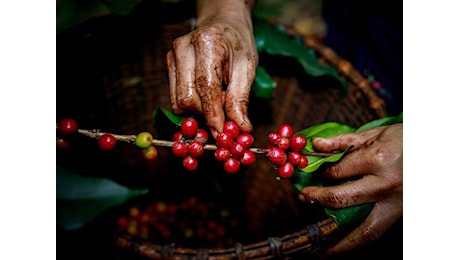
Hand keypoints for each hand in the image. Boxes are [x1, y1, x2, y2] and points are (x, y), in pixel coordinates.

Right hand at [166, 0, 257, 137]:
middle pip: (187, 98)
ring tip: (217, 101)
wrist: (222, 26)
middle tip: (225, 115)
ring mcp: (172, 57)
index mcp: (207, 43)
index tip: (222, 134)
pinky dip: (192, 105)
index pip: (206, 87)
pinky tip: (206, 97)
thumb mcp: (248, 68)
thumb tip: (240, 128)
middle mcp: (183, 48)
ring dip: (199, 112)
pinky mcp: (168, 66)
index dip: (213, 115)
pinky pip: (176, 98)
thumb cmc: (237, 46)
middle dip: (206, 114)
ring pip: (178, 102)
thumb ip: (240, 98)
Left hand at [298, 123, 402, 254]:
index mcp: (377, 160)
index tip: (312, 175)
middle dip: (318, 199)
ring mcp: (396, 204)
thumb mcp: (375, 134)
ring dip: (339, 243)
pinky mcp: (402, 215)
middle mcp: (385, 185)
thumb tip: (315, 146)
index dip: (320, 174)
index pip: (337, 172)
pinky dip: (358, 242)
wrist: (437, 150)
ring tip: (321, 250)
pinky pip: (377, 233)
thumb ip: (343, 142)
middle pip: (342, 199)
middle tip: (305, 198)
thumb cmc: (406, 139)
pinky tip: (343, 246)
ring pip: (363, 230)